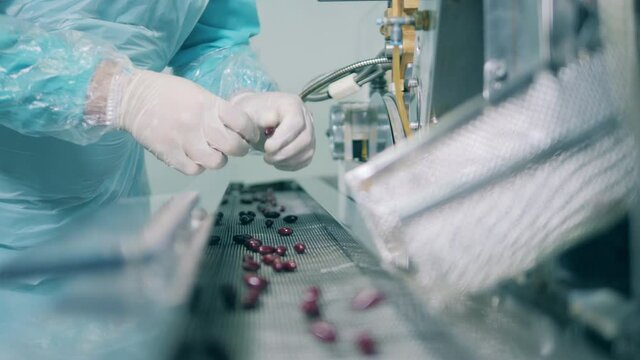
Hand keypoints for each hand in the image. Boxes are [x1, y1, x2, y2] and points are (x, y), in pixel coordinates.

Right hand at [112, 70, 258, 174]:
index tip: (250, 136)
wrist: (132, 98)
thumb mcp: (197, 93)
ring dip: (219, 159)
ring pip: (216, 162)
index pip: (242, 122)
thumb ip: (216, 110)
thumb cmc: (168, 93)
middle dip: (240, 149)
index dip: (251, 132)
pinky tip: (194, 157)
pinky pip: (194, 170)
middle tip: (236, 147)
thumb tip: (236, 128)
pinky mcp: (169, 154)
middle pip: (233, 146)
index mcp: (208, 104)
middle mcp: (198, 122)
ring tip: (214, 153)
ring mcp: (183, 140)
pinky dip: (198, 166)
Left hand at [230, 92, 314, 170]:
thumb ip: (249, 122)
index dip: (283, 140)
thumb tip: (261, 131)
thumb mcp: (244, 114)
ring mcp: (309, 130)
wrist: (254, 116)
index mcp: (292, 104)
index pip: (296, 123)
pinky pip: (306, 159)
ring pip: (307, 151)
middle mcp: (305, 115)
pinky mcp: (308, 144)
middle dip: (285, 153)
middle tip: (267, 157)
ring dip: (288, 160)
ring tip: (270, 158)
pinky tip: (278, 161)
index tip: (266, 147)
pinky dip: (291, 164)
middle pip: (305, 139)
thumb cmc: (250, 114)